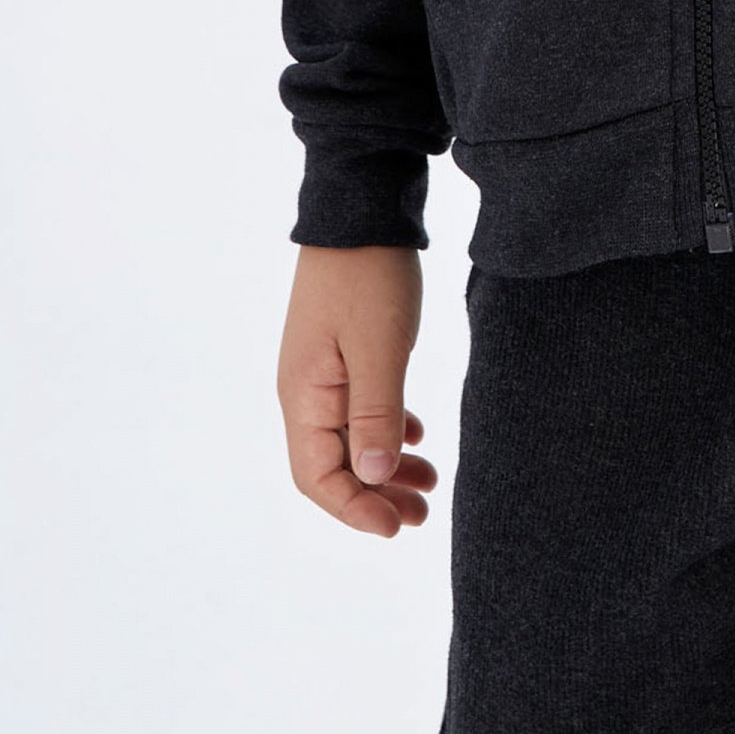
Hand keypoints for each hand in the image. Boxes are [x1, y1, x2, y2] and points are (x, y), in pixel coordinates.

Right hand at [278, 245, 439, 535]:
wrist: (362, 205)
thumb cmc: (369, 275)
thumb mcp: (379, 346)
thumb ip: (376, 413)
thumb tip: (373, 479)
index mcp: (304, 395)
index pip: (316, 477)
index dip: (353, 509)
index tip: (395, 528)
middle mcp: (306, 390)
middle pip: (333, 465)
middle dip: (375, 497)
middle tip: (422, 516)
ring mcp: (323, 371)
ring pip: (351, 439)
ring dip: (385, 467)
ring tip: (429, 484)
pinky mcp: (344, 352)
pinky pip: (360, 408)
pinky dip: (387, 429)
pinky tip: (416, 437)